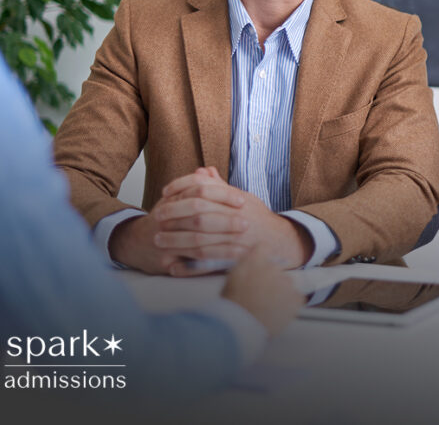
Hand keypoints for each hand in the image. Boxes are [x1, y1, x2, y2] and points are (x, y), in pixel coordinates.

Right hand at [107, 184, 243, 274]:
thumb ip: (195, 186)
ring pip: (197, 239)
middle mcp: (167, 216)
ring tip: (244, 245)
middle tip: (246, 222)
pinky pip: (192, 262)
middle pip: (199, 214)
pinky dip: (212, 262)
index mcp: (173, 198)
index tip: (242, 200)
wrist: (134, 243)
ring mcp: (165, 237)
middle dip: (225, 219)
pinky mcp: (166, 258)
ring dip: (222, 242)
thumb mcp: (176, 199)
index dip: (222, 194)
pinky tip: (229, 263)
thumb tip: (210, 171)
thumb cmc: (164, 219)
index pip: (199, 190)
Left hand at [153, 167, 312, 275]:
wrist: (280, 242)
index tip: (165, 194)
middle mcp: (238, 220)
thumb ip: (220, 187)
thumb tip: (202, 171)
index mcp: (238, 201)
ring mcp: (237, 242)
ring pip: (200, 241)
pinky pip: (208, 265)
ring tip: (159, 240)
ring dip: (176, 241)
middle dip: (175, 216)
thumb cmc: (257, 218)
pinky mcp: (236, 262)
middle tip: (157, 218)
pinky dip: (189, 267)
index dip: (182, 189)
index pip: (205, 189)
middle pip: (199, 215)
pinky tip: (173, 267)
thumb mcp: (242, 198)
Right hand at [221, 244, 304, 334]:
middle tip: (260, 294)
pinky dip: (289, 305)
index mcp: (255, 260)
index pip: (263, 247)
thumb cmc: (231, 303)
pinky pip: (295, 298)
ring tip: (268, 307)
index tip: (258, 265)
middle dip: (270, 279)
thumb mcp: (231, 279)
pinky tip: (277, 313)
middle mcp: (274, 267)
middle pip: (275, 269)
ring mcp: (287, 282)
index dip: (260, 256)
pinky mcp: (296, 298)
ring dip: (280, 292)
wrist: (242, 323)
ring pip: (286, 284)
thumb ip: (243, 267)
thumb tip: (249, 262)